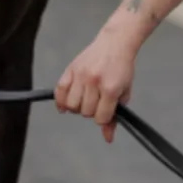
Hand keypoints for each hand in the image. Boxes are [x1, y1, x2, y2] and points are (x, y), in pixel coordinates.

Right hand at [55, 19, 143, 142]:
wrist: (115, 43)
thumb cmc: (122, 68)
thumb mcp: (124, 92)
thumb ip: (115, 116)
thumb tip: (108, 139)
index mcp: (111, 88)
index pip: (101, 118)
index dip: (104, 118)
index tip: (106, 111)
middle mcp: (94, 82)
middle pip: (85, 112)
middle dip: (92, 111)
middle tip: (97, 101)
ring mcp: (81, 75)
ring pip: (71, 105)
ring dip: (77, 107)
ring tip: (84, 99)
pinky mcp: (71, 69)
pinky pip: (59, 91)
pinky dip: (60, 101)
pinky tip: (64, 105)